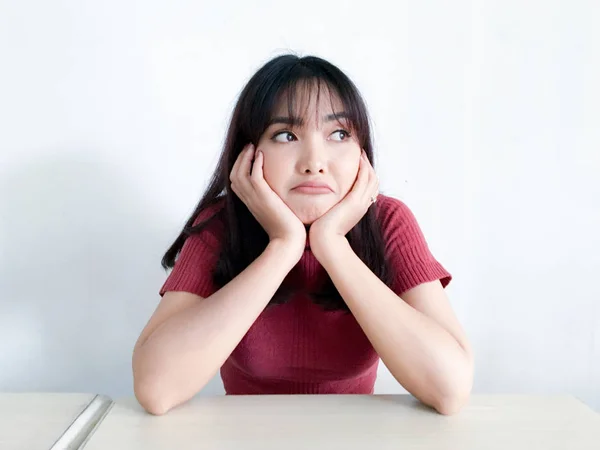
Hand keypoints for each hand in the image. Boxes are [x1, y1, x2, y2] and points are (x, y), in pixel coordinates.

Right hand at [230, 143, 305, 257]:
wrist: (289, 242)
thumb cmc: (288, 230)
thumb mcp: (277, 212)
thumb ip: (275, 201)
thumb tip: (280, 194)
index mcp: (251, 203)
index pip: (236, 181)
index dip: (239, 166)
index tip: (249, 155)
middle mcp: (249, 200)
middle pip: (234, 175)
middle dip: (239, 159)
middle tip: (248, 146)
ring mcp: (254, 199)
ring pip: (240, 173)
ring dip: (245, 157)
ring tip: (253, 146)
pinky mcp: (263, 198)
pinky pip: (254, 176)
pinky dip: (255, 163)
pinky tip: (261, 154)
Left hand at [309, 150, 378, 255]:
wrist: (325, 243)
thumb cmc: (322, 233)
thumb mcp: (328, 216)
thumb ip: (329, 207)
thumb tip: (322, 201)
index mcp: (357, 208)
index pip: (367, 187)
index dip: (365, 173)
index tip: (358, 161)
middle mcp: (362, 205)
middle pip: (373, 180)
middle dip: (368, 165)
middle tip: (361, 153)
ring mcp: (360, 203)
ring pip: (371, 178)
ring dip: (367, 163)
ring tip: (361, 152)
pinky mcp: (355, 201)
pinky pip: (364, 180)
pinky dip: (363, 168)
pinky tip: (358, 158)